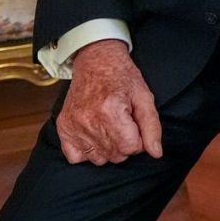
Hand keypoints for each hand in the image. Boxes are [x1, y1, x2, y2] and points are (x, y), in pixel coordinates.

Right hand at [56, 39, 162, 165]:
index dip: (139, 139)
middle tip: (124, 122)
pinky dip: (88, 151)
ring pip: (98, 159)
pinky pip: (77, 157)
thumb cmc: (122, 76)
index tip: (135, 124)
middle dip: (125, 143)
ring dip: (108, 147)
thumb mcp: (144, 95)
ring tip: (110, 125)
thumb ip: (152, 126)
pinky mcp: (63, 128)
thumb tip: (156, 153)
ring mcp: (73, 126)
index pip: (130, 147)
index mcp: (111, 110)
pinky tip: (95, 133)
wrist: (96, 61)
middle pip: (115, 155)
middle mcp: (89, 120)